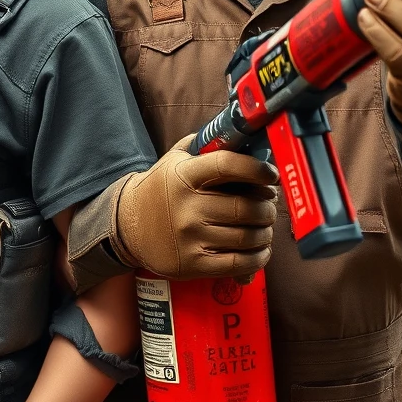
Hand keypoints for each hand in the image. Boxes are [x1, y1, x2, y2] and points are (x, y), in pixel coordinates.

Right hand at [114, 135, 278, 279]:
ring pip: (247, 236)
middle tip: (269, 203)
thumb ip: (205, 146)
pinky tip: (260, 249)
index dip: (256, 168)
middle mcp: (187, 207)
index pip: (227, 165)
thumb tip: (245, 136)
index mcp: (184, 175)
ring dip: (266, 232)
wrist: (129, 226)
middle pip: (245, 207)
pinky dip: (258, 258)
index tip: (271, 174)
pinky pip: (239, 263)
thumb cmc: (162, 190)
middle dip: (267, 206)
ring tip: (265, 226)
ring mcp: (190, 237)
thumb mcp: (174, 161)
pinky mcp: (193, 264)